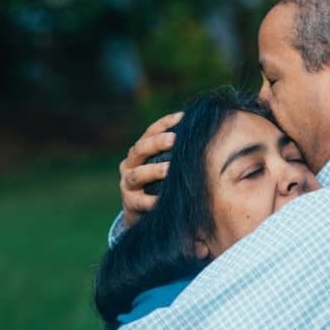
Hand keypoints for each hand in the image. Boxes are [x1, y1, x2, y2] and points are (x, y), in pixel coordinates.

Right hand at [118, 111, 182, 228]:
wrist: (140, 212)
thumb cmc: (158, 183)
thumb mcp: (162, 166)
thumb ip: (175, 152)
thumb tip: (201, 132)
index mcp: (138, 151)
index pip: (150, 132)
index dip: (165, 123)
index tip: (182, 117)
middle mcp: (129, 165)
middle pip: (140, 149)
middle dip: (157, 143)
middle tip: (174, 139)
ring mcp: (127, 184)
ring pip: (138, 174)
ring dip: (154, 170)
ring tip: (169, 169)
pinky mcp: (130, 203)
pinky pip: (140, 201)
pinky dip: (151, 200)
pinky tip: (163, 199)